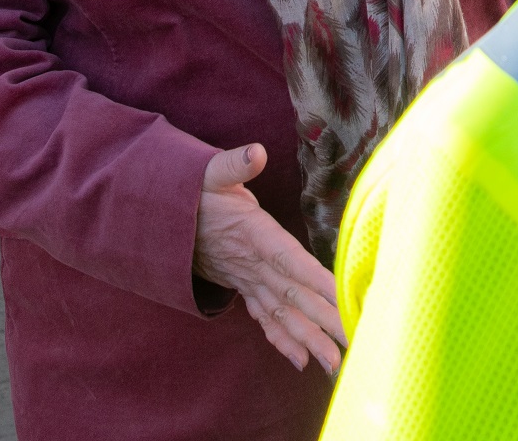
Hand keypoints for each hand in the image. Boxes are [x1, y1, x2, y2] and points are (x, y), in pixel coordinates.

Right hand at [193, 143, 345, 373]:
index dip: (317, 280)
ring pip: (283, 314)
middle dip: (325, 322)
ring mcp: (249, 281)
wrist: (163, 219)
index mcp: (254, 236)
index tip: (343, 298)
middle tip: (355, 343)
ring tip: (335, 366)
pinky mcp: (245, 288)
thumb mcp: (210, 172)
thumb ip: (234, 165)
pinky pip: (266, 318)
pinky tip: (302, 361)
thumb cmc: (194, 192)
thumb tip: (256, 152)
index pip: (290, 261)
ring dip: (309, 341)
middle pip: (295, 297)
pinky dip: (283, 340)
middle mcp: (254, 266)